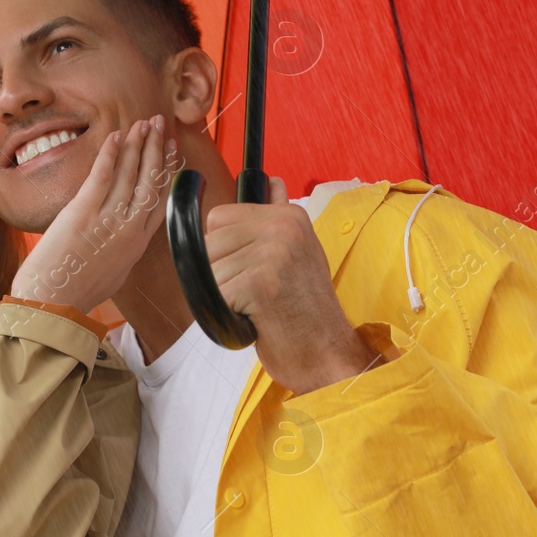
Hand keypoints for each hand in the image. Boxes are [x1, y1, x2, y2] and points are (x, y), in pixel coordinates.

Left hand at [10, 115, 170, 314]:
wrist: (53, 304)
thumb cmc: (76, 293)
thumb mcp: (113, 274)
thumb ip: (123, 250)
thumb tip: (124, 236)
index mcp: (137, 244)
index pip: (159, 199)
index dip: (166, 170)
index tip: (169, 151)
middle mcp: (129, 230)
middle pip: (149, 180)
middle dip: (155, 147)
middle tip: (158, 124)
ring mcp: (107, 219)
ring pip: (129, 173)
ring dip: (136, 144)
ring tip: (141, 124)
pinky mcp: (83, 213)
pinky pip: (102, 175)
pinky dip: (110, 153)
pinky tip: (116, 136)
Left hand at [204, 176, 381, 394]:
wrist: (328, 355)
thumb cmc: (306, 311)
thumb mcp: (299, 253)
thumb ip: (277, 216)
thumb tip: (271, 181)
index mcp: (288, 217)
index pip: (219, 218)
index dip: (223, 251)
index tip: (249, 271)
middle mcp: (282, 228)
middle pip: (208, 244)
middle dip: (220, 276)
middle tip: (255, 297)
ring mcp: (273, 254)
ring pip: (208, 272)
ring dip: (223, 298)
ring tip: (257, 309)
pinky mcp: (261, 283)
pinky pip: (214, 295)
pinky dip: (227, 315)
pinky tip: (256, 320)